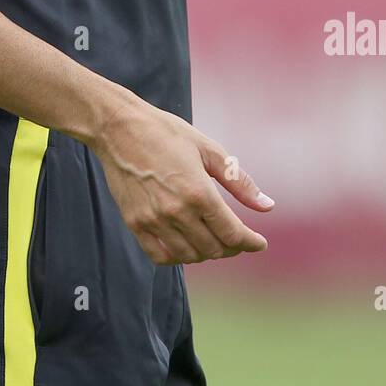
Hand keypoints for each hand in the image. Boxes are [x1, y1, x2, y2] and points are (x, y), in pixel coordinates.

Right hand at [87, 92, 273, 264]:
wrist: (119, 128)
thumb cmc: (166, 133)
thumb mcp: (208, 150)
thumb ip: (239, 181)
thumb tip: (267, 206)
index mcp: (199, 192)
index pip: (232, 234)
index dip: (251, 243)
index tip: (259, 243)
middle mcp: (176, 211)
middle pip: (213, 249)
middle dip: (231, 247)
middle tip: (237, 238)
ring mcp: (153, 220)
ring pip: (189, 256)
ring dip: (206, 252)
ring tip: (212, 239)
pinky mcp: (135, 223)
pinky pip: (160, 257)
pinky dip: (177, 257)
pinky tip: (185, 245)